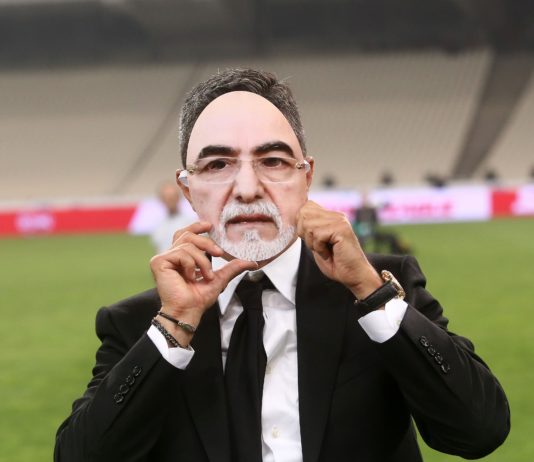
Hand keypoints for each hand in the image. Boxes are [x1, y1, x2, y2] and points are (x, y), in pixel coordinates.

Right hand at [150, 222, 257, 337]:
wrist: (188, 312)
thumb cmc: (199, 299)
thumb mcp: (220, 278)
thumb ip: (233, 267)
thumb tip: (252, 262)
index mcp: (182, 257)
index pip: (186, 234)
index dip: (196, 227)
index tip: (210, 225)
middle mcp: (171, 255)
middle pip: (188, 234)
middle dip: (207, 243)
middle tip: (219, 254)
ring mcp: (164, 258)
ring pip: (188, 245)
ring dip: (202, 261)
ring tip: (205, 275)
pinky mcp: (158, 262)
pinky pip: (181, 252)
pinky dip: (191, 264)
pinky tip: (190, 277)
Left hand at [296, 201, 381, 298]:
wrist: (353, 275)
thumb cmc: (335, 262)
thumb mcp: (316, 243)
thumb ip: (308, 229)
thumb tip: (296, 217)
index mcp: (330, 216)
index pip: (306, 207)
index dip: (302, 225)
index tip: (313, 240)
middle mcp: (336, 215)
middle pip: (304, 213)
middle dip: (305, 234)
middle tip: (318, 246)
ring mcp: (339, 221)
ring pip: (309, 225)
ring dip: (313, 243)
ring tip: (325, 250)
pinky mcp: (341, 229)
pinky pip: (318, 235)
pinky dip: (319, 248)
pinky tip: (329, 253)